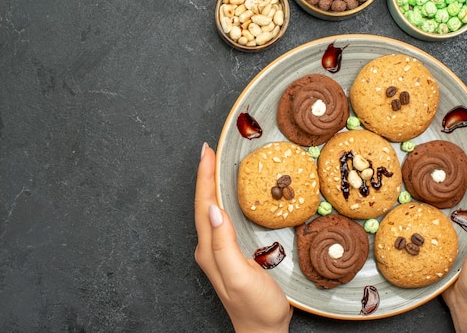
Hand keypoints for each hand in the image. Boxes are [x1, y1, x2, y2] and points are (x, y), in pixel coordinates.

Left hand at [194, 143, 292, 332]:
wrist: (263, 331)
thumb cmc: (256, 307)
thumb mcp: (240, 275)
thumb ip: (224, 243)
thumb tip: (214, 209)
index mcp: (210, 249)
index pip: (204, 206)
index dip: (204, 178)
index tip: (207, 153)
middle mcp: (209, 248)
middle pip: (204, 204)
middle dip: (205, 176)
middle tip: (209, 151)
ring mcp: (218, 251)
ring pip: (211, 210)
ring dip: (211, 186)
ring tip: (214, 165)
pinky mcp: (230, 254)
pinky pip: (221, 219)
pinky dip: (222, 200)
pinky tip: (228, 195)